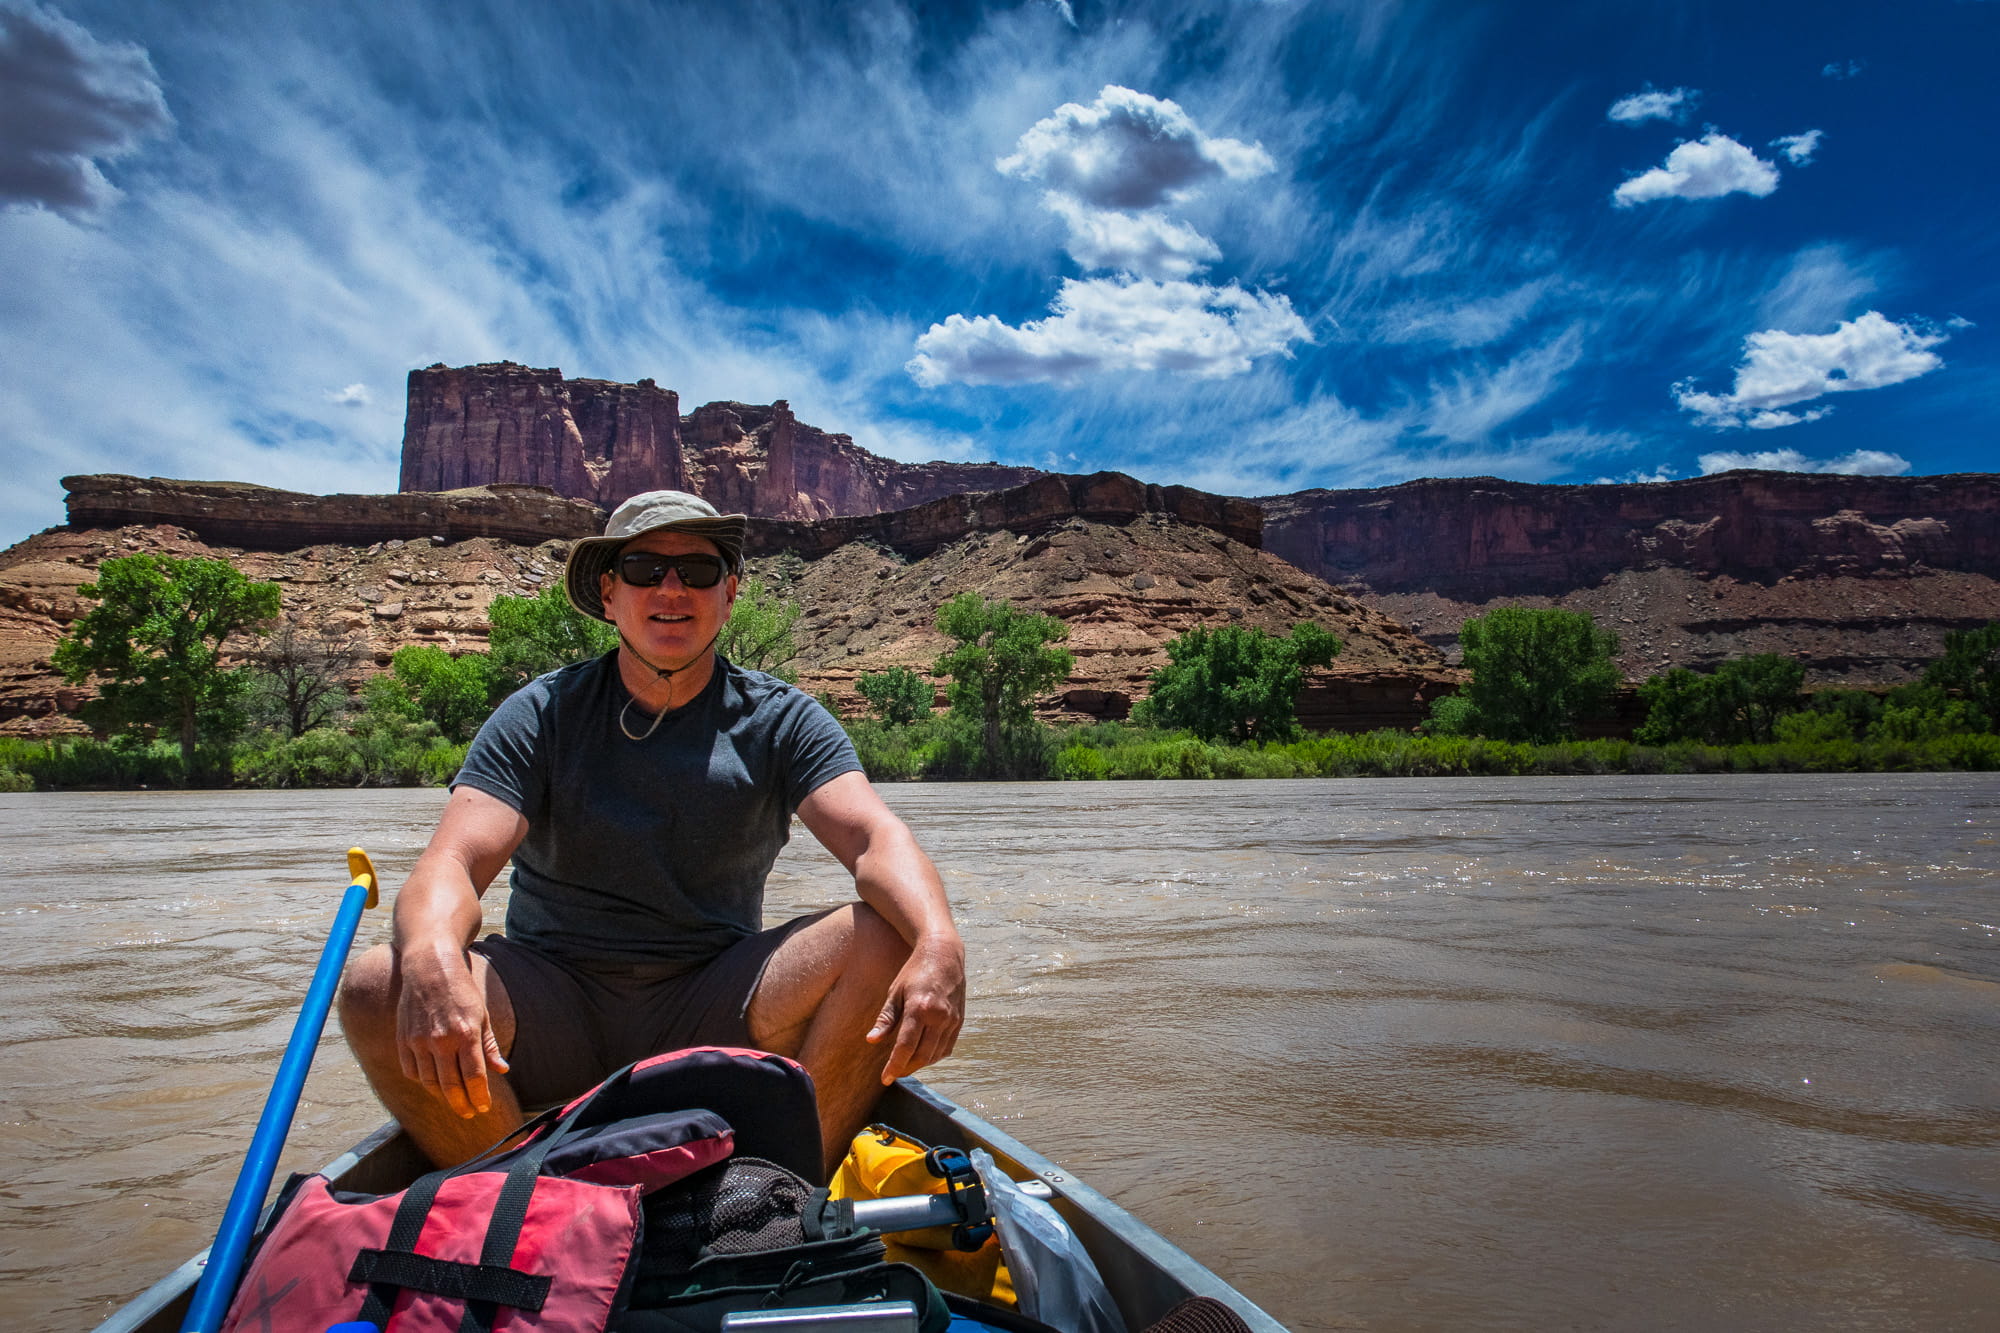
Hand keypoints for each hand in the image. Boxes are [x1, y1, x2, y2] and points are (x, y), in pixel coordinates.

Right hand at [395, 946, 509, 1117]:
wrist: (429, 967)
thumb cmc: (460, 990)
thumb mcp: (482, 1014)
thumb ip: (489, 1045)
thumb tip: (502, 1069)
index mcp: (465, 1033)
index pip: (474, 1077)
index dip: (480, 1097)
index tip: (484, 1108)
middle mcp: (441, 1040)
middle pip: (451, 1086)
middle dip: (462, 1104)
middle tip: (470, 1113)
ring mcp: (419, 1041)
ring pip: (430, 1083)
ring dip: (443, 1097)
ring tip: (454, 1101)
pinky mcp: (404, 1040)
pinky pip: (412, 1071)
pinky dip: (423, 1082)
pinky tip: (433, 1084)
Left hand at [868, 936, 965, 1082]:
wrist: (944, 955)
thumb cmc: (915, 971)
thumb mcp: (895, 991)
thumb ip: (886, 1019)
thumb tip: (872, 1041)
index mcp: (920, 1008)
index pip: (906, 1046)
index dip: (895, 1066)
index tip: (885, 1079)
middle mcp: (939, 1016)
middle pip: (922, 1055)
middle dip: (906, 1069)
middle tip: (893, 1073)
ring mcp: (952, 1020)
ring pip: (936, 1055)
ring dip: (919, 1064)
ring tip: (905, 1064)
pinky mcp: (959, 1021)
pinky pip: (947, 1048)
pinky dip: (934, 1056)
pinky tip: (922, 1054)